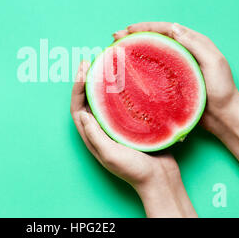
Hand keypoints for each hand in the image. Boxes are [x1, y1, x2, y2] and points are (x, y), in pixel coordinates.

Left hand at [71, 61, 196, 216]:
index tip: (82, 68)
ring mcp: (117, 126)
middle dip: (87, 80)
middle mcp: (102, 129)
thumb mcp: (111, 155)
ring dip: (103, 82)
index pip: (78, 107)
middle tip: (92, 60)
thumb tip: (82, 113)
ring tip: (106, 64)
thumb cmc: (135, 171)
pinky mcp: (132, 123)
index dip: (77, 88)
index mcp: (92, 136)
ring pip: (105, 99)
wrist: (161, 179)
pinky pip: (123, 103)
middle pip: (89, 99)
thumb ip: (95, 136)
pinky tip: (127, 78)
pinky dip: (121, 90)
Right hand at [113, 22, 238, 135]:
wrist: (224, 117)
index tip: (129, 29)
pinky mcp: (171, 81)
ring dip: (135, 47)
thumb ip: (196, 44)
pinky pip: (153, 68)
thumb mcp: (214, 63)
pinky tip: (128, 67)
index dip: (146, 27)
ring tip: (117, 48)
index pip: (167, 29)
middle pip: (156, 38)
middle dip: (135, 35)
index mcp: (194, 43)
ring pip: (152, 51)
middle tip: (116, 37)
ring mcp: (176, 66)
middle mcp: (183, 51)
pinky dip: (139, 64)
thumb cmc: (222, 91)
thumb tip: (173, 28)